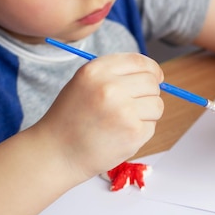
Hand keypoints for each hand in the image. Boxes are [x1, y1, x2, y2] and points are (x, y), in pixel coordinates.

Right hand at [34, 53, 163, 178]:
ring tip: (123, 122)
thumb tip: (153, 75)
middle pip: (151, 83)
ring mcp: (124, 110)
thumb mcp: (83, 84)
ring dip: (147, 114)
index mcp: (95, 71)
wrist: (57, 153)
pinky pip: (152, 126)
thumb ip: (114, 75)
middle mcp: (110, 87)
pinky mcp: (134, 132)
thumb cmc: (71, 120)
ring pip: (157, 105)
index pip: (139, 61)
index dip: (152, 70)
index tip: (156, 77)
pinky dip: (141, 132)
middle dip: (149, 94)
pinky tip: (120, 135)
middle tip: (133, 106)